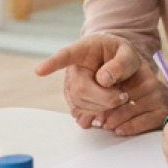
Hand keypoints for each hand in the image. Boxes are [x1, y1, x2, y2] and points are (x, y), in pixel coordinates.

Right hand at [32, 33, 167, 134]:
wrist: (116, 62)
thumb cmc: (120, 55)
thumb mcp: (128, 53)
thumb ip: (120, 64)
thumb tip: (102, 80)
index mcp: (83, 50)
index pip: (65, 56)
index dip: (52, 64)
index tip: (39, 71)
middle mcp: (72, 69)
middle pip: (80, 90)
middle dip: (105, 98)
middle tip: (123, 95)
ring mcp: (70, 87)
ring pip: (80, 106)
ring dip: (104, 108)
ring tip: (118, 97)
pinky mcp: (73, 103)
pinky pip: (80, 117)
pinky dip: (96, 116)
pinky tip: (107, 107)